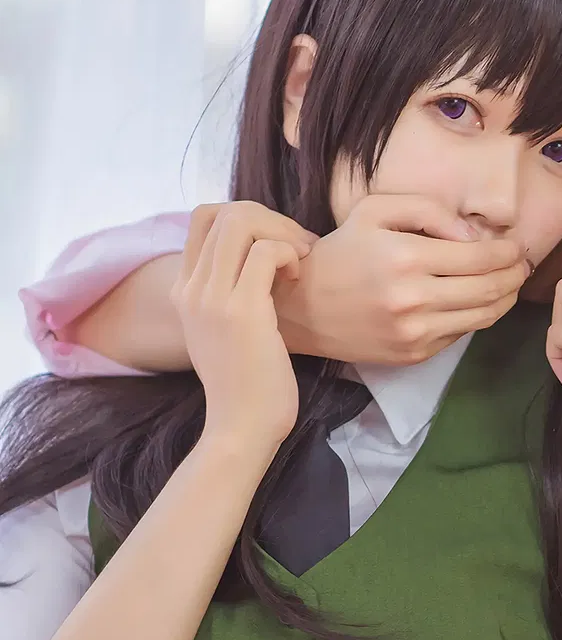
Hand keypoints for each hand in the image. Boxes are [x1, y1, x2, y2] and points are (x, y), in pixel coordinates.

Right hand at [173, 203, 308, 457]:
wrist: (241, 427)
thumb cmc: (247, 383)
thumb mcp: (224, 330)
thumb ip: (228, 292)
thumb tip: (261, 258)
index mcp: (184, 289)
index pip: (204, 217)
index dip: (248, 218)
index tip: (277, 245)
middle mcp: (191, 288)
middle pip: (223, 212)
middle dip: (270, 218)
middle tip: (297, 248)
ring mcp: (212, 299)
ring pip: (241, 222)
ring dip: (281, 232)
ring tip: (300, 262)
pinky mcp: (242, 312)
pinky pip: (265, 252)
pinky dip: (290, 254)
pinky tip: (299, 279)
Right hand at [274, 194, 530, 364]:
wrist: (301, 307)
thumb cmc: (341, 251)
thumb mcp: (375, 210)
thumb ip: (428, 210)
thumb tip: (472, 235)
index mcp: (406, 257)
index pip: (479, 256)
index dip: (508, 251)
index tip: (517, 245)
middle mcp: (414, 298)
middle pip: (490, 289)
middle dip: (515, 275)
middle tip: (523, 264)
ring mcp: (415, 332)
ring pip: (483, 316)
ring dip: (506, 298)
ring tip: (510, 283)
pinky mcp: (414, 354)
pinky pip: (461, 334)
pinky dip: (479, 317)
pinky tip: (480, 301)